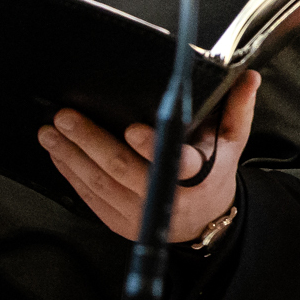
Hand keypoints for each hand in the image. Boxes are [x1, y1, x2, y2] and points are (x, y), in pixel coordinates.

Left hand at [39, 71, 258, 243]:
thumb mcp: (232, 142)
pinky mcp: (119, 222)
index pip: (175, 162)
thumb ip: (237, 107)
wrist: (203, 223)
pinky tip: (58, 154)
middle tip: (66, 117)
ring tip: (51, 132)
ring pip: (99, 184)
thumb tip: (248, 76)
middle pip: (122, 169)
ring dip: (70, 156)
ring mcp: (139, 214)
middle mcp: (166, 198)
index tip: (132, 129)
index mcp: (197, 175)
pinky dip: (70, 174)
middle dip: (90, 141)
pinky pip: (89, 197)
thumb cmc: (214, 174)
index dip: (152, 147)